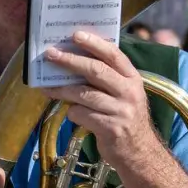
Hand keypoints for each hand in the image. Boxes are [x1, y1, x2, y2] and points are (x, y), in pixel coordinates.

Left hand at [39, 31, 162, 169]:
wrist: (139, 153)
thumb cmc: (124, 117)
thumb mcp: (124, 94)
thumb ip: (106, 78)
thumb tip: (72, 61)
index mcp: (133, 78)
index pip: (114, 55)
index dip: (94, 43)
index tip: (75, 35)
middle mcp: (129, 92)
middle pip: (96, 71)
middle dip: (70, 60)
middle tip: (50, 54)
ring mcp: (121, 110)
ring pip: (84, 94)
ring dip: (62, 89)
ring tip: (47, 87)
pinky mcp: (111, 128)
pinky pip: (82, 114)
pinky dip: (72, 112)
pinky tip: (71, 113)